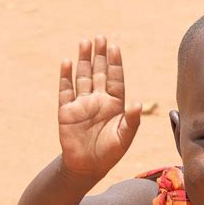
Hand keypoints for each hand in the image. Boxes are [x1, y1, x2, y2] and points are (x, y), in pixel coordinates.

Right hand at [58, 36, 140, 178]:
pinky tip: (67, 62)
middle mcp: (98, 100)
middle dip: (100, 56)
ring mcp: (82, 104)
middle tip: (100, 37)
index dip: (115, 63)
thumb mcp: (125, 137)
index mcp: (114, 105)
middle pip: (99, 73)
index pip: (115, 79)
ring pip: (82, 77)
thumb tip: (137, 102)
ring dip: (83, 60)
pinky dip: (65, 76)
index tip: (114, 47)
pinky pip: (65, 90)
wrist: (88, 167)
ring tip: (85, 42)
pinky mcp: (66, 111)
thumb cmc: (110, 153)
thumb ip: (132, 120)